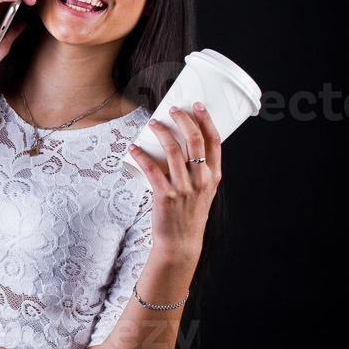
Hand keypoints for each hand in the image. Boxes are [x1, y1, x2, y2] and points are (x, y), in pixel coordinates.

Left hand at [128, 102, 221, 262]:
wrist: (180, 243)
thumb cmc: (190, 214)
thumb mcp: (204, 192)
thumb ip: (199, 171)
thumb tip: (183, 145)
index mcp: (214, 176)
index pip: (214, 141)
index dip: (206, 119)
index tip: (197, 105)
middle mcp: (201, 180)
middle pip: (194, 140)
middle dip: (182, 119)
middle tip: (172, 110)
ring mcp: (184, 188)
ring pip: (173, 150)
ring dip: (161, 132)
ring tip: (153, 123)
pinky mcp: (165, 196)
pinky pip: (151, 169)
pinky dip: (141, 155)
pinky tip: (134, 147)